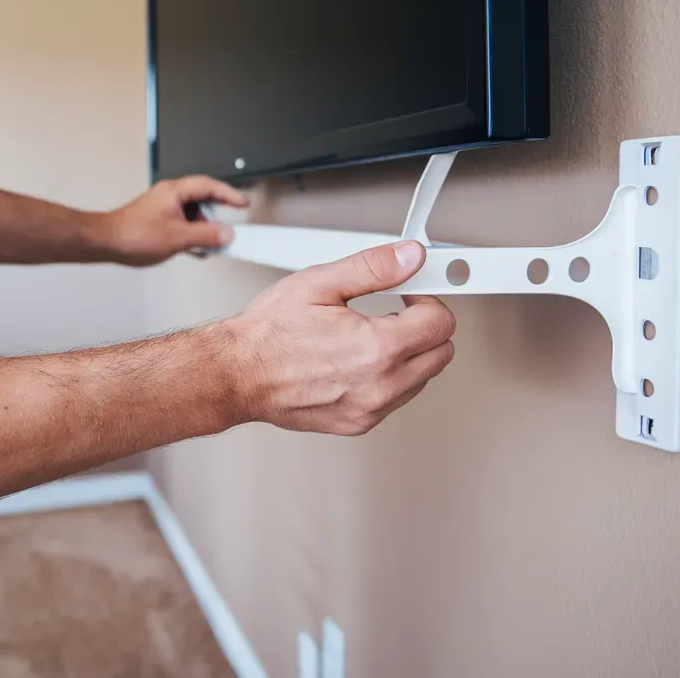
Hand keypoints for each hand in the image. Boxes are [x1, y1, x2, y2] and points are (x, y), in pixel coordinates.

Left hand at [101, 175, 248, 266]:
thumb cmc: (133, 235)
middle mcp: (170, 195)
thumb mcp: (177, 238)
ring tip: (209, 242)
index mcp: (174, 191)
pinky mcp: (160, 219)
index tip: (243, 203)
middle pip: (203, 198)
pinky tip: (195, 248)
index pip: (209, 186)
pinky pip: (184, 222)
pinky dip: (192, 232)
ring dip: (203, 227)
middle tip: (229, 226)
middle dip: (217, 213)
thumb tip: (226, 234)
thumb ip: (205, 236)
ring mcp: (164, 207)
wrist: (106, 242)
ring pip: (193, 212)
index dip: (229, 194)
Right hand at [221, 241, 455, 435]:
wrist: (238, 373)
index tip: (410, 294)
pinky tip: (359, 361)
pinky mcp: (358, 423)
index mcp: (377, 348)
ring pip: (421, 379)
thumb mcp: (321, 284)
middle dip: (425, 328)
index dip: (428, 300)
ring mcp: (370, 409)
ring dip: (409, 355)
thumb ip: (374, 268)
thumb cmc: (269, 334)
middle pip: (440, 354)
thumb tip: (409, 257)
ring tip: (370, 336)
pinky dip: (389, 378)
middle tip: (395, 312)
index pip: (441, 323)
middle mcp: (380, 385)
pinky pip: (395, 399)